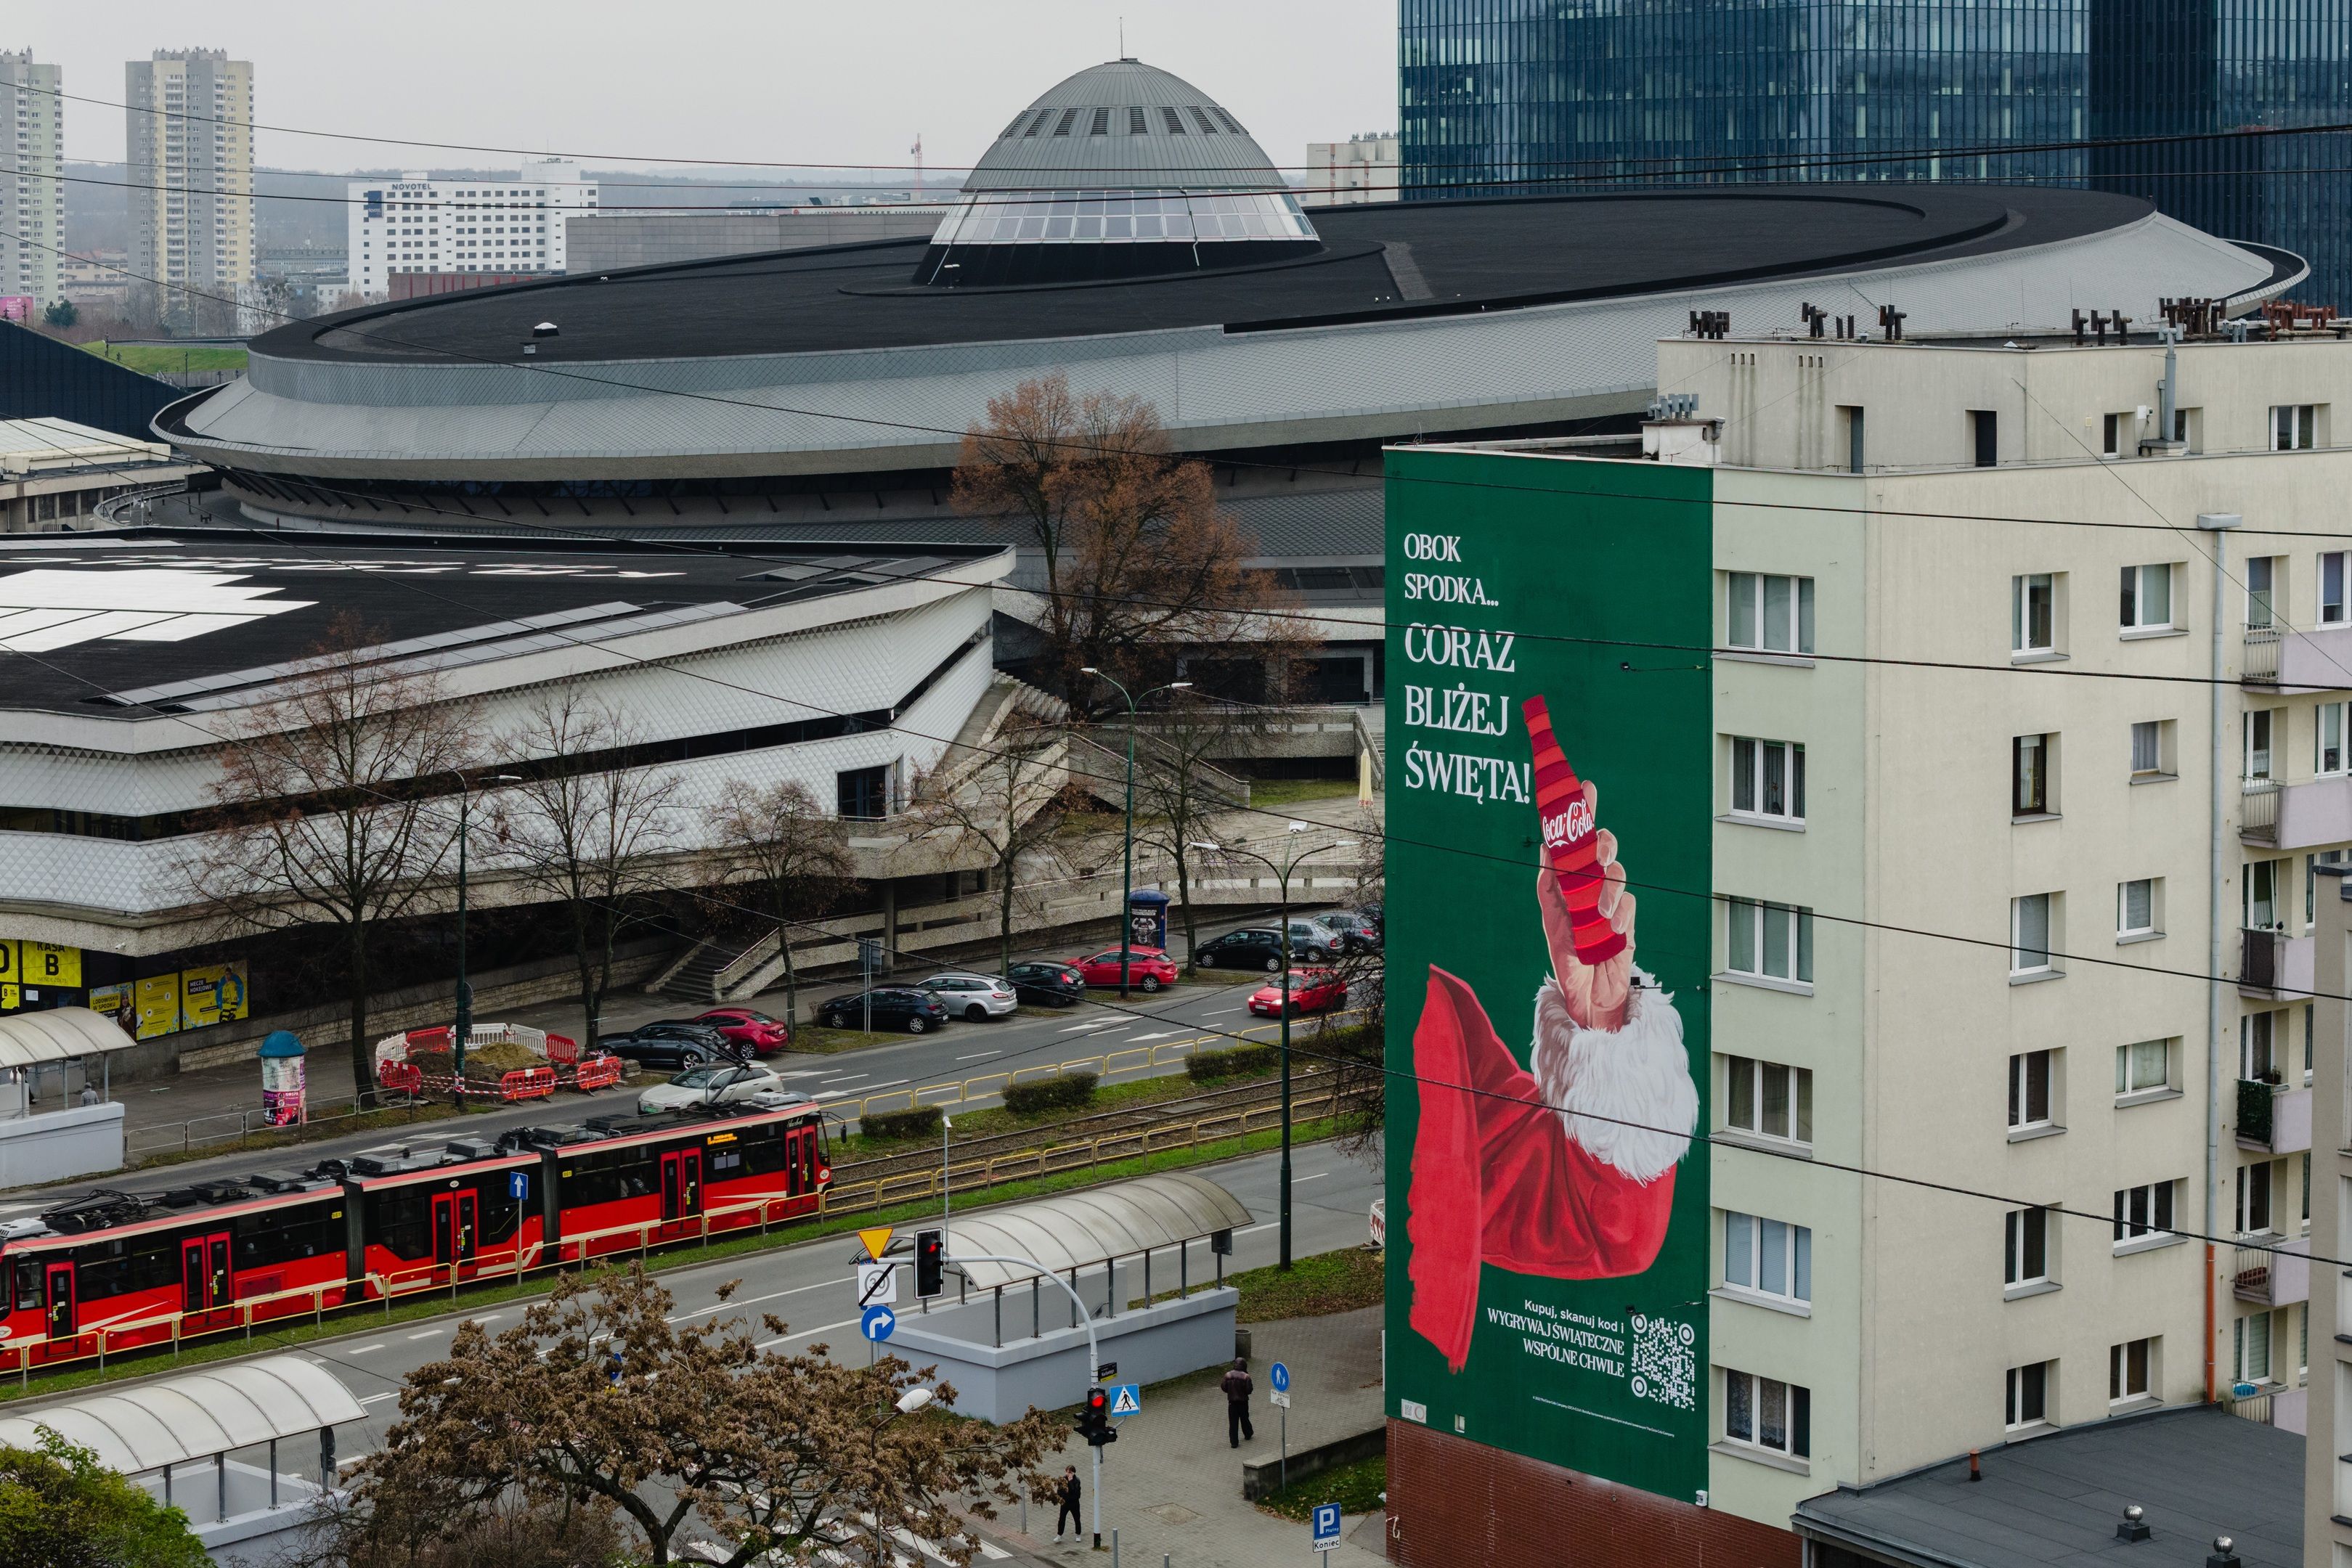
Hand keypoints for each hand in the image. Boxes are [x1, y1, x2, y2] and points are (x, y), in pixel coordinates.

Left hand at [1537, 779, 1634, 1032]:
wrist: (1585, 993)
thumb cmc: (1567, 955)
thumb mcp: (1551, 917)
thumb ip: (1549, 883)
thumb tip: (1545, 847)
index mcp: (1572, 879)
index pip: (1578, 839)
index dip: (1584, 812)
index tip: (1585, 788)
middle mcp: (1593, 884)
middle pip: (1604, 847)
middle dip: (1601, 843)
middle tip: (1595, 853)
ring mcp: (1612, 901)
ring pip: (1618, 872)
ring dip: (1608, 888)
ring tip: (1598, 911)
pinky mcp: (1627, 920)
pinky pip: (1629, 904)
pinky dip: (1620, 913)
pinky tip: (1611, 926)